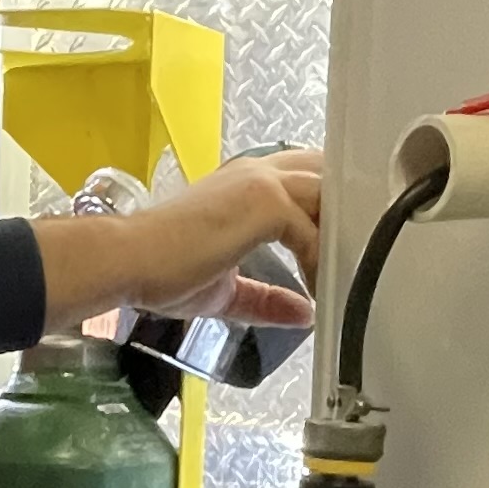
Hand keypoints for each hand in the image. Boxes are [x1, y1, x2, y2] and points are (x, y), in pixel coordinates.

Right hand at [34, 149, 323, 334]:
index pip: (306, 179)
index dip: (329, 208)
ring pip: (329, 197)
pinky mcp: (265, 204)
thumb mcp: (225, 291)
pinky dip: (321, 262)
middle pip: (328, 177)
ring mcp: (263, 184)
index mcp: (246, 182)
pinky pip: (312, 230)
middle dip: (347, 213)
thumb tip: (303, 314)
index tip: (343, 243)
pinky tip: (319, 290)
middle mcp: (258, 173)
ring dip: (343, 235)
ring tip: (350, 274)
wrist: (129, 262)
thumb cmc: (160, 272)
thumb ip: (267, 299)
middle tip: (359, 256)